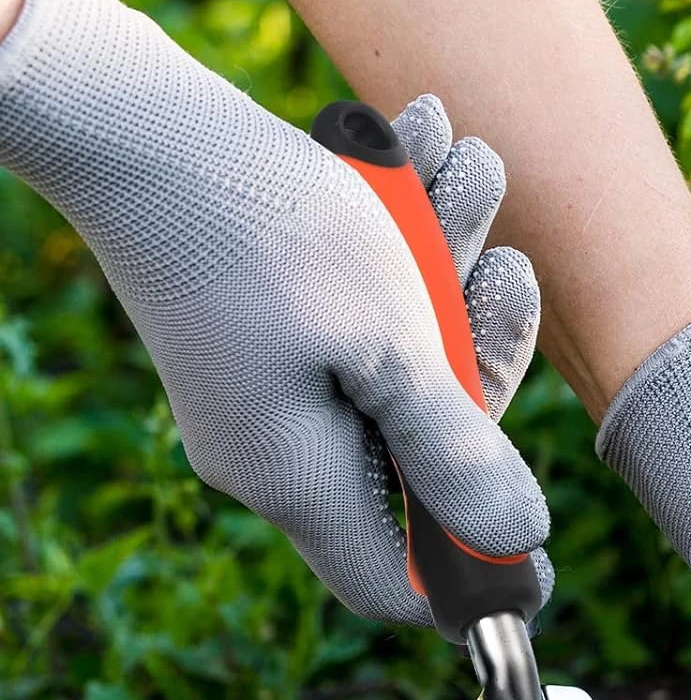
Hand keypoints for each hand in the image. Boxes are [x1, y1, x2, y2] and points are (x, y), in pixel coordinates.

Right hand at [0, 0, 546, 626]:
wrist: (137, 116)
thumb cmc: (269, 228)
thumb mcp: (390, 346)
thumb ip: (457, 449)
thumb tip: (518, 538)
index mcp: (302, 480)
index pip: (394, 583)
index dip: (475, 576)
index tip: (543, 559)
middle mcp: (282, 447)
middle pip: (423, 449)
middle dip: (481, 347)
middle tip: (509, 262)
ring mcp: (271, 386)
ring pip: (402, 354)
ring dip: (453, 260)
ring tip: (468, 161)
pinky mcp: (266, 327)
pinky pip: (360, 306)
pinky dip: (404, 237)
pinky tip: (422, 143)